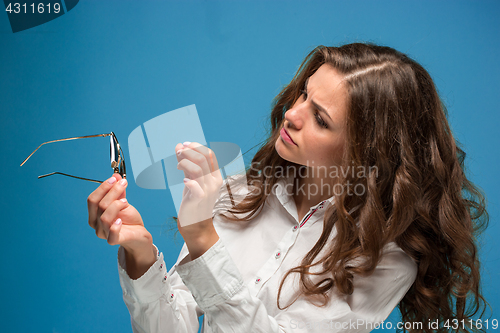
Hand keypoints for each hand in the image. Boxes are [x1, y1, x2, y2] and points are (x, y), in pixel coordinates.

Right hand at [87, 173, 154, 277]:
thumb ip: (118, 191)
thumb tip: (116, 176)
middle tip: (123, 183)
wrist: (138, 234)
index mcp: (94, 214)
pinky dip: (115, 227)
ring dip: (116, 205)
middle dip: (111, 191)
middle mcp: (96, 224)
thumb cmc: (128, 219)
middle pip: (98, 205)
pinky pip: (111, 235)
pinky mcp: (114, 241)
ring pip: (104, 217)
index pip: (92, 199)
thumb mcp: (123, 202)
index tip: (114, 178)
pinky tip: (121, 220)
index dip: (103, 187)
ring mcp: (103, 233)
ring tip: (125, 202)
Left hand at [175, 142, 222, 258]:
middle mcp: (214, 181)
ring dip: (185, 163)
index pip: (209, 154)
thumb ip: (186, 164)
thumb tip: (179, 146)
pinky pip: (195, 185)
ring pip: (198, 168)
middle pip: (203, 157)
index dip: (196, 146)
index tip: (183, 145)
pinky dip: (188, 180)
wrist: (196, 226)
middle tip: (178, 152)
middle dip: (188, 151)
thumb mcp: (191, 180)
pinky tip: (184, 182)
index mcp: (215, 175)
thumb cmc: (194, 202)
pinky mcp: (199, 199)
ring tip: (178, 166)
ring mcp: (208, 190)